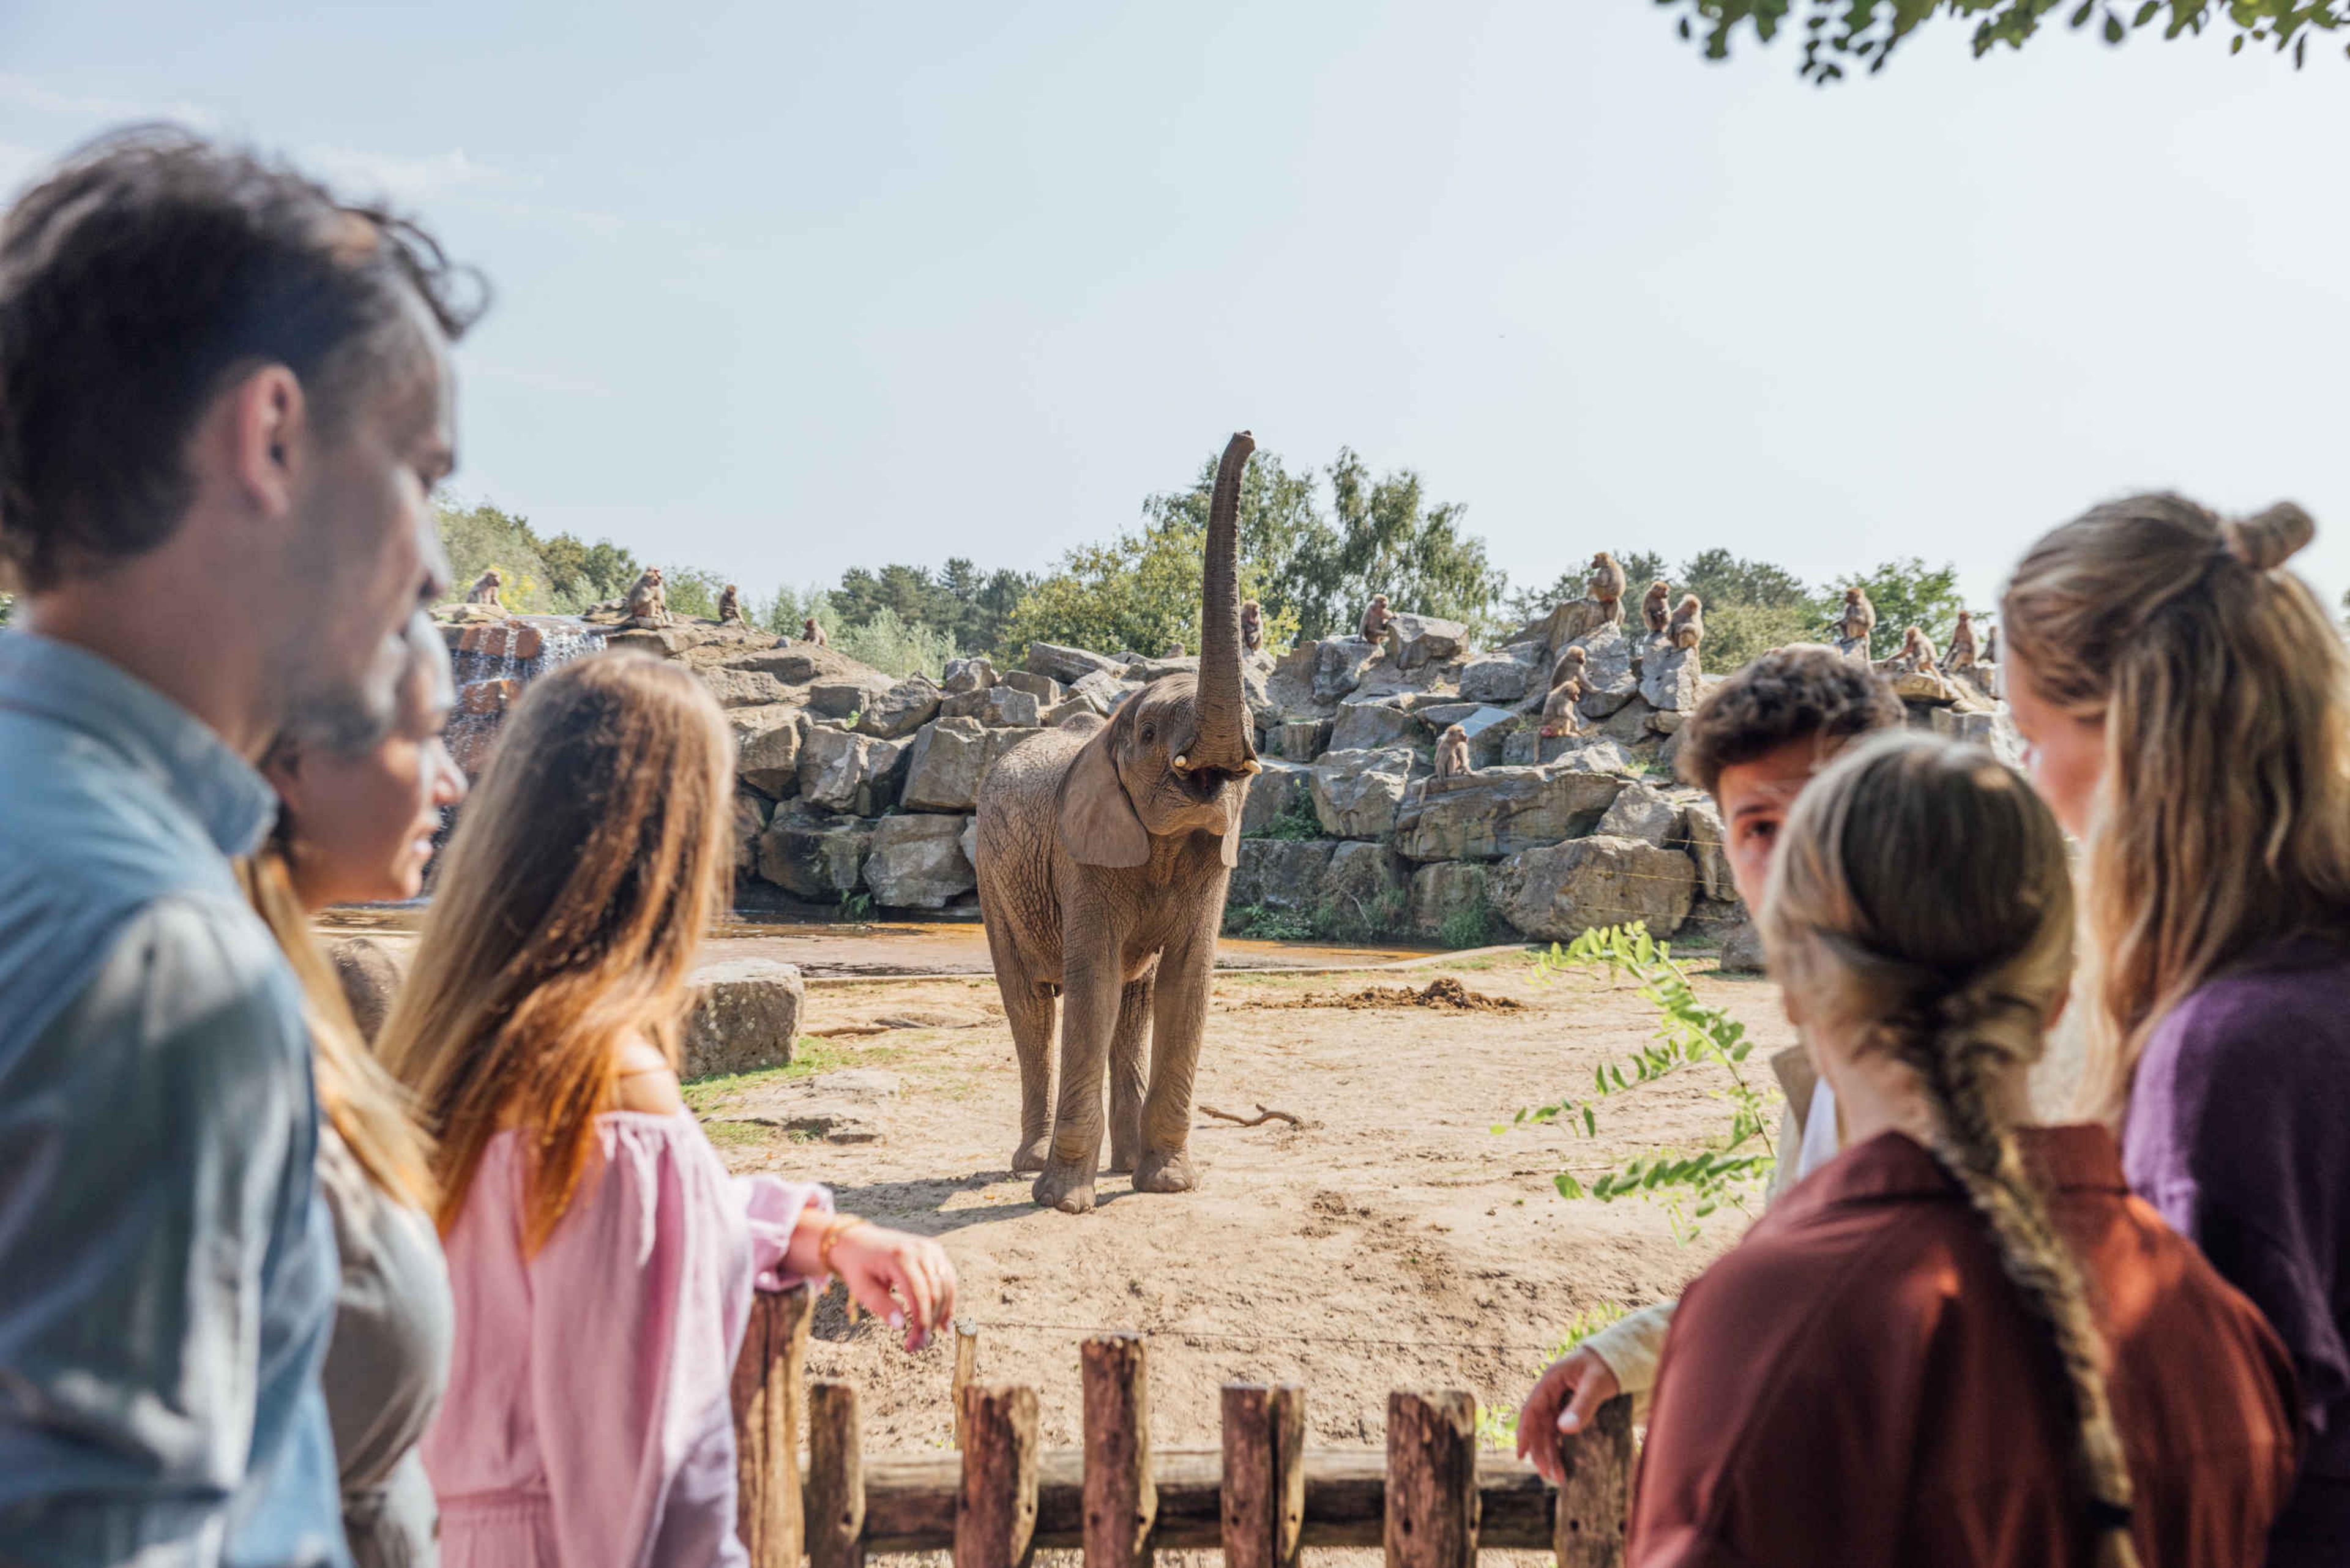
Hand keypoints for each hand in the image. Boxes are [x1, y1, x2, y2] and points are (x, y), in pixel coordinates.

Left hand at [830, 1222, 957, 1352]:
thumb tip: (901, 1326)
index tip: (913, 1344)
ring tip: (930, 1335)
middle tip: (918, 1345)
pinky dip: (948, 1299)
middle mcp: (920, 1250)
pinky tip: (944, 1320)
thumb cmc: (858, 1267)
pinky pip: (948, 1278)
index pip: (919, 1296)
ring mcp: (930, 1249)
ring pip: (946, 1287)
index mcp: (900, 1258)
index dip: (920, 1323)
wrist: (859, 1240)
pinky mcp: (935, 1251)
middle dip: (930, 1323)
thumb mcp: (862, 1288)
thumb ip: (881, 1306)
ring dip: (942, 1314)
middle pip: (935, 1293)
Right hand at [1515, 1347, 1619, 1485]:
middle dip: (1541, 1451)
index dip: (1524, 1433)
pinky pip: (1562, 1430)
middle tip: (1548, 1474)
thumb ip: (1582, 1405)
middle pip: (1540, 1425)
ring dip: (1551, 1452)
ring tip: (1558, 1476)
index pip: (1531, 1410)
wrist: (1621, 1357)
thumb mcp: (1596, 1384)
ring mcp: (1561, 1401)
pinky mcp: (1572, 1408)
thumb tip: (1564, 1430)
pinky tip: (1565, 1462)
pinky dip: (1562, 1447)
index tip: (1521, 1455)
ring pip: (1550, 1431)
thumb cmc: (1607, 1365)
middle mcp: (1552, 1392)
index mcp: (1551, 1381)